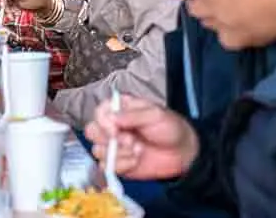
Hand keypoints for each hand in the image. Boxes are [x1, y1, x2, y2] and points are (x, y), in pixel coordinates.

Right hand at [0, 0, 50, 13]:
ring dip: (8, 10)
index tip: (2, 5)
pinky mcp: (16, 0)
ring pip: (6, 2)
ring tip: (12, 17)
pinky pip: (10, 6)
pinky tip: (13, 16)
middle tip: (9, 15)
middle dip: (5, 6)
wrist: (46, 4)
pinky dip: (11, 11)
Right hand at [84, 94, 199, 180]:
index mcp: (119, 109)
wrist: (183, 152)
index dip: (103, 122)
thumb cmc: (169, 127)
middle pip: (92, 131)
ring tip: (138, 151)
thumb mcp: (155, 114)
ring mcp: (113, 146)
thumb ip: (132, 115)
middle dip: (109, 140)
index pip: (99, 112)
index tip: (115, 130)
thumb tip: (111, 118)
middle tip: (130, 142)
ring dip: (118, 153)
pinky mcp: (117, 163)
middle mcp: (112, 126)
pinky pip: (106, 167)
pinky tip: (136, 162)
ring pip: (97, 150)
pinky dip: (121, 166)